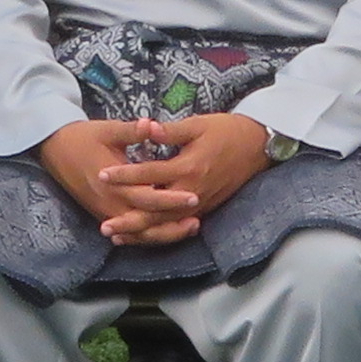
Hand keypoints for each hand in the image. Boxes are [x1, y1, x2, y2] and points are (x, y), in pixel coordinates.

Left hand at [92, 113, 274, 247]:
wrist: (259, 146)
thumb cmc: (227, 131)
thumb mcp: (198, 125)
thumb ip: (171, 130)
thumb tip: (147, 128)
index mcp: (188, 167)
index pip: (149, 174)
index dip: (124, 175)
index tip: (102, 176)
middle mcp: (192, 190)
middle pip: (155, 211)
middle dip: (129, 219)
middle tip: (103, 225)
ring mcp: (199, 203)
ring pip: (166, 223)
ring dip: (141, 231)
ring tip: (117, 236)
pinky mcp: (205, 208)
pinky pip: (177, 225)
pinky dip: (159, 232)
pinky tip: (143, 234)